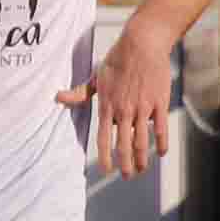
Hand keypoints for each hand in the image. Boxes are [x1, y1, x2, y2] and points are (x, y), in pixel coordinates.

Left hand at [62, 22, 180, 178]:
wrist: (142, 44)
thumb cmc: (117, 59)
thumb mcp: (96, 77)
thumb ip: (80, 93)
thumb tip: (58, 97)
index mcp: (108, 106)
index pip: (104, 139)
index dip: (105, 157)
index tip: (106, 170)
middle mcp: (125, 111)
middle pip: (125, 145)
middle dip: (126, 165)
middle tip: (128, 176)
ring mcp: (143, 108)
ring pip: (143, 141)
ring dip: (143, 159)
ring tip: (142, 169)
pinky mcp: (159, 103)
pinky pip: (161, 129)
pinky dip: (161, 143)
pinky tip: (161, 153)